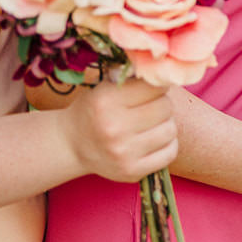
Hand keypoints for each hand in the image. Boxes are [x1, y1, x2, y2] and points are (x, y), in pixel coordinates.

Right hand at [58, 77, 178, 181]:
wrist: (71, 145)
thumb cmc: (93, 110)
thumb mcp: (105, 88)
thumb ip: (133, 79)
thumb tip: (167, 70)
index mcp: (106, 101)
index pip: (155, 86)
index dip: (157, 86)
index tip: (152, 89)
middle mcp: (114, 127)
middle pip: (165, 107)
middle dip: (161, 104)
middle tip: (150, 107)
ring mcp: (123, 152)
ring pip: (170, 130)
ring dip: (165, 124)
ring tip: (151, 124)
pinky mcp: (132, 171)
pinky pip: (170, 153)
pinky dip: (167, 144)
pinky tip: (154, 140)